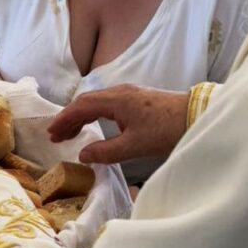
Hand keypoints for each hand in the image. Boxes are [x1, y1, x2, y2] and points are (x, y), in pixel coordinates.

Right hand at [46, 84, 188, 165]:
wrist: (197, 116)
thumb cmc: (166, 130)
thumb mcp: (135, 146)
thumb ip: (106, 152)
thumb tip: (82, 155)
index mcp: (116, 100)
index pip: (82, 106)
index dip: (64, 119)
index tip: (51, 132)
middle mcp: (120, 92)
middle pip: (87, 102)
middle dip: (70, 119)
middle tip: (56, 137)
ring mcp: (130, 93)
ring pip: (98, 103)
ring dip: (82, 117)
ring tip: (71, 134)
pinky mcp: (138, 98)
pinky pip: (108, 104)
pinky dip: (96, 115)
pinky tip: (95, 127)